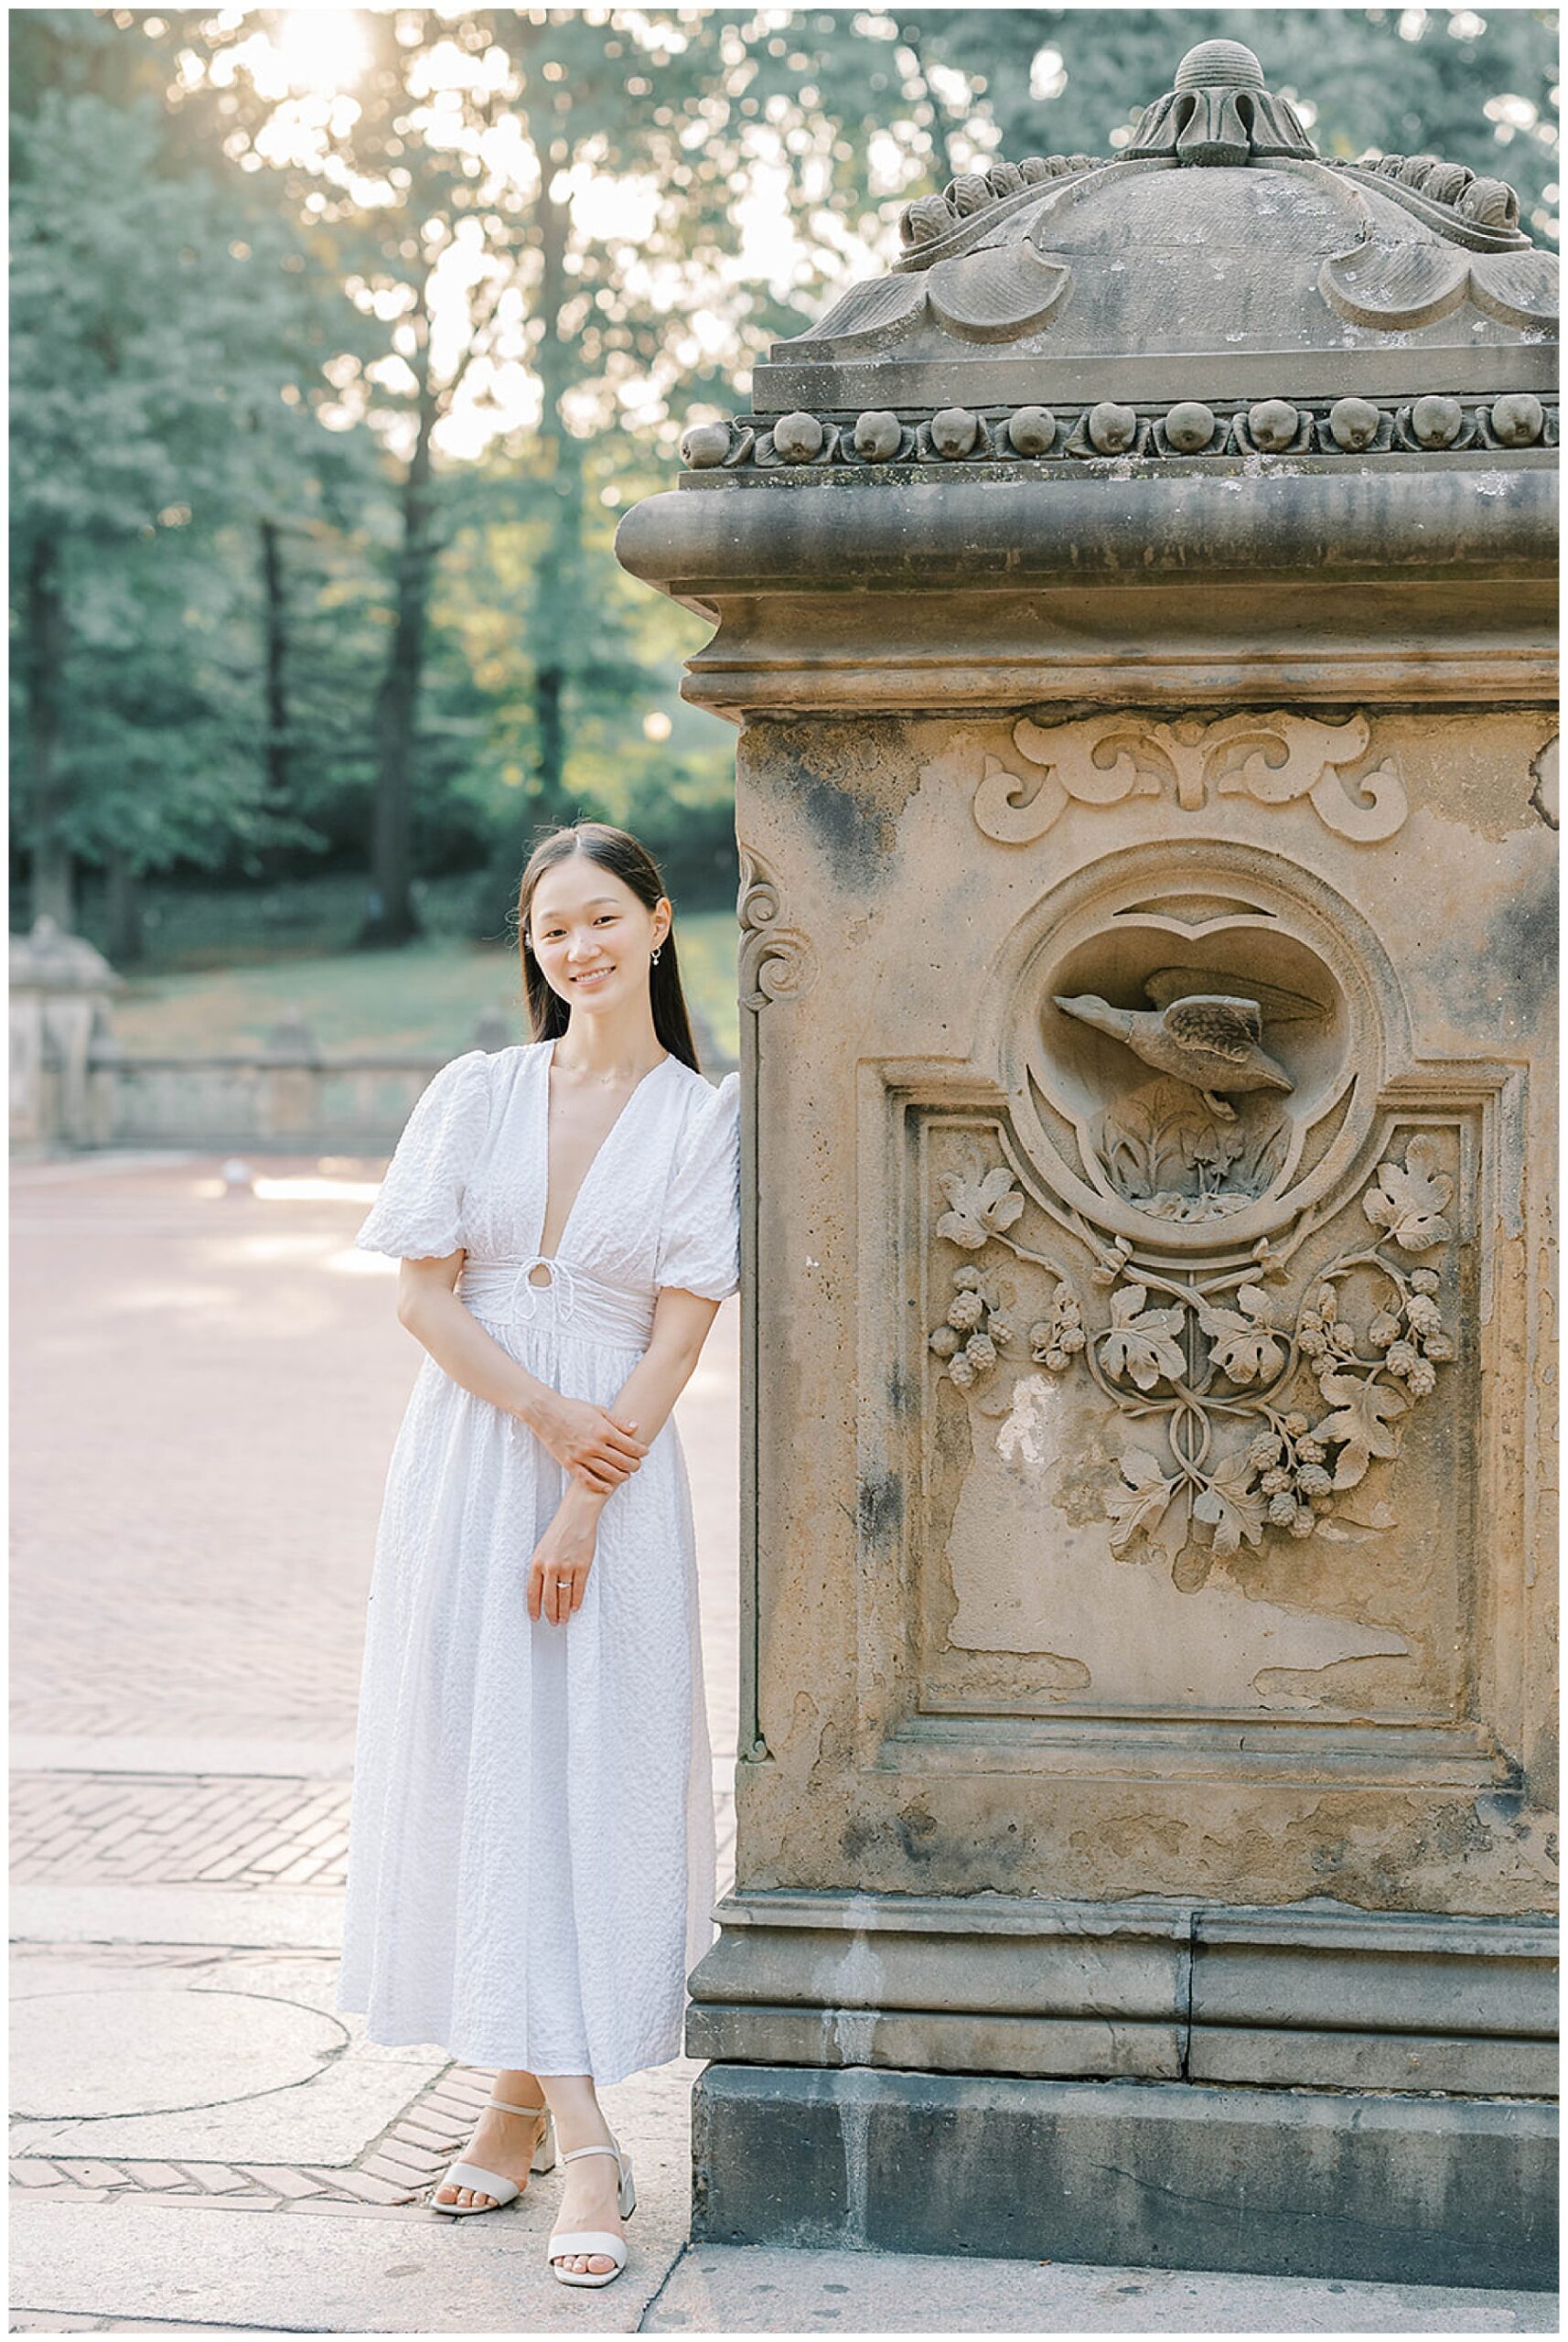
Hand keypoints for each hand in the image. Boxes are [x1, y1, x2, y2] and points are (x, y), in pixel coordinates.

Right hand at [527, 1391, 646, 1493]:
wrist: (546, 1413)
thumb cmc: (572, 1408)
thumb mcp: (598, 1410)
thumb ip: (618, 1421)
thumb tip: (636, 1428)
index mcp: (604, 1431)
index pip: (630, 1446)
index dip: (641, 1451)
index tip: (644, 1452)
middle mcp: (595, 1446)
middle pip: (622, 1462)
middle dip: (634, 1465)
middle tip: (637, 1465)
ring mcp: (582, 1456)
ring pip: (608, 1473)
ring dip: (621, 1476)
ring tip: (626, 1475)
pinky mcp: (570, 1464)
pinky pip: (587, 1480)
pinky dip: (600, 1486)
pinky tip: (608, 1488)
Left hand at [527, 1491, 600, 1624]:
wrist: (577, 1515)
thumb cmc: (560, 1530)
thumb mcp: (542, 1548)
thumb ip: (540, 1568)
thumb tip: (541, 1589)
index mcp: (537, 1562)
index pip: (533, 1592)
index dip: (534, 1607)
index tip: (536, 1617)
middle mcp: (550, 1567)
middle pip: (549, 1598)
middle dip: (550, 1613)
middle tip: (553, 1623)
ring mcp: (567, 1567)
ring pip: (564, 1596)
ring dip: (563, 1611)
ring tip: (563, 1620)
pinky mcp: (582, 1565)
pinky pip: (578, 1588)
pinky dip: (576, 1601)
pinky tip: (574, 1608)